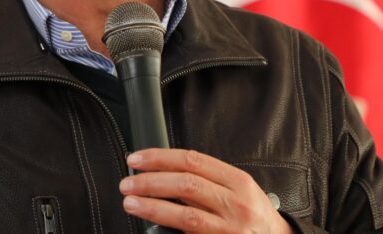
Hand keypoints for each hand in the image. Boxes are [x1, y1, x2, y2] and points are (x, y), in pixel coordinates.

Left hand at [120, 149, 290, 233]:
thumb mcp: (239, 190)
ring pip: (185, 214)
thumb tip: (163, 170)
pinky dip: (167, 227)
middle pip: (186, 184)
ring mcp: (230, 229)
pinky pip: (190, 233)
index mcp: (238, 182)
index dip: (160, 157)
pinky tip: (152, 225)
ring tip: (131, 202)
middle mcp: (236, 204)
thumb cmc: (254, 216)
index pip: (192, 161)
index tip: (137, 159)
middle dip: (151, 181)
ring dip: (152, 206)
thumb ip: (207, 179)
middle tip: (128, 182)